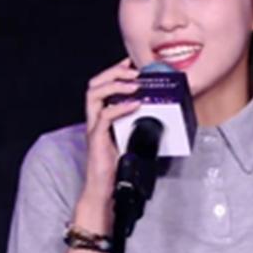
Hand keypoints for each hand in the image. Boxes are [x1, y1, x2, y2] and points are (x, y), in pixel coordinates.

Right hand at [80, 56, 140, 208]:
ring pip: (94, 95)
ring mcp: (93, 128)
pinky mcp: (96, 139)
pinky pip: (105, 116)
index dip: (114, 71)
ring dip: (115, 84)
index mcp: (101, 117)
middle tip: (133, 70)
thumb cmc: (116, 167)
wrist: (104, 190)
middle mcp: (94, 119)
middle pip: (94, 84)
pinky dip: (120, 106)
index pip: (101, 85)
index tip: (131, 62)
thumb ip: (137, 125)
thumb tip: (158, 113)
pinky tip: (135, 104)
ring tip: (134, 83)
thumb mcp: (130, 140)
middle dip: (113, 72)